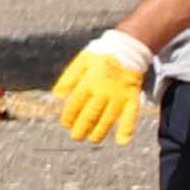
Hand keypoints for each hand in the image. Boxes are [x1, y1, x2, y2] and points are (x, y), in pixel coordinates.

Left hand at [50, 29, 158, 149]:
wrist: (128, 47)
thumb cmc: (101, 54)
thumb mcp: (81, 61)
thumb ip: (69, 78)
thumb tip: (57, 95)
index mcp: (89, 82)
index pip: (75, 104)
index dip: (69, 116)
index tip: (65, 124)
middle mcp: (103, 91)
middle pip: (90, 114)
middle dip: (82, 127)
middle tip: (76, 136)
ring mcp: (119, 96)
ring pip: (108, 118)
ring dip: (100, 131)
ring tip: (92, 140)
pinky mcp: (132, 97)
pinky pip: (130, 115)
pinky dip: (127, 129)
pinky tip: (122, 142)